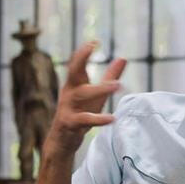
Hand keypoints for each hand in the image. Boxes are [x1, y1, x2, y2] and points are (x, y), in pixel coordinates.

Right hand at [43, 41, 125, 155]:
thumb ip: (109, 77)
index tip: (95, 41)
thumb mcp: (96, 95)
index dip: (84, 52)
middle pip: (73, 72)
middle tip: (93, 47)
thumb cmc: (79, 114)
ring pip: (82, 94)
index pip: (76, 64)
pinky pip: (84, 119)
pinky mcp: (70, 123)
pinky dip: (98, 119)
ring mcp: (67, 108)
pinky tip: (112, 118)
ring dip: (100, 89)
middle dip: (81, 59)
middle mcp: (69, 93)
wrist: (61, 142)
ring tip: (118, 85)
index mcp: (74, 84)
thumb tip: (123, 58)